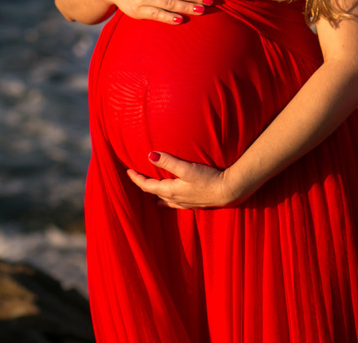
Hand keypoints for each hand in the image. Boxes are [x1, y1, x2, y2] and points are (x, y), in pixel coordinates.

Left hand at [126, 151, 246, 209]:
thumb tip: (150, 155)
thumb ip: (168, 162)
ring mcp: (185, 203)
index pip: (147, 186)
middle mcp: (175, 199)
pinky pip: (175, 203)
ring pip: (164, 200)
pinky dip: (168, 200)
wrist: (229, 192)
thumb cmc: (209, 179)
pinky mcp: (194, 204)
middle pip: (154, 193)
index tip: (128, 171)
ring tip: (150, 192)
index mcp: (171, 191)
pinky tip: (170, 200)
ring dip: (155, 194)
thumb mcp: (187, 168)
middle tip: (136, 177)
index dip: (136, 178)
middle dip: (144, 185)